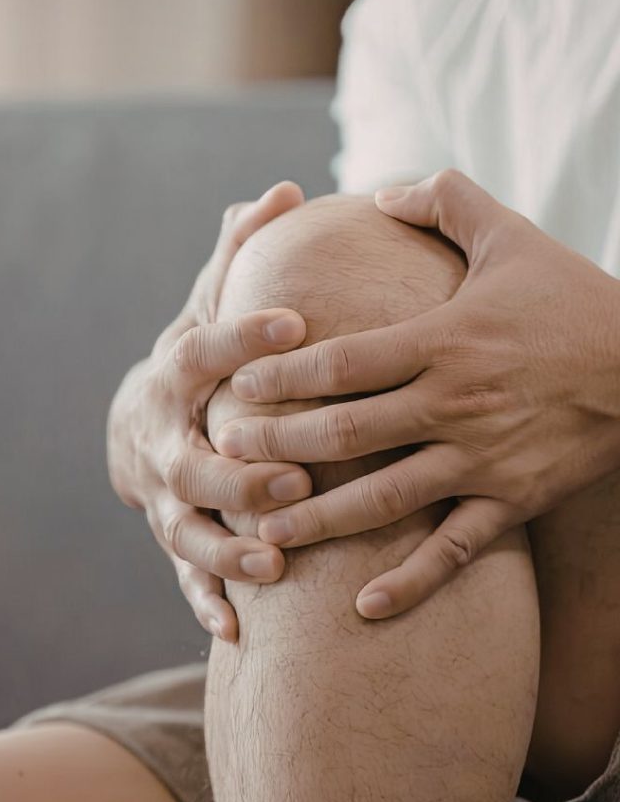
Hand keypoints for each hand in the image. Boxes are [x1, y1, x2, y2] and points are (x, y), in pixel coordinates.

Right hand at [108, 182, 311, 640]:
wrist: (139, 426)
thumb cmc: (197, 363)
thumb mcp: (207, 307)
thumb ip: (239, 257)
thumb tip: (280, 189)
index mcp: (176, 376)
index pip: (204, 351)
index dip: (244, 338)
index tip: (297, 323)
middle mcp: (167, 441)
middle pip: (192, 460)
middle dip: (237, 470)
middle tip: (292, 475)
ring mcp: (167, 497)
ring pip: (187, 530)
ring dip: (224, 549)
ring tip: (272, 563)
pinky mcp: (174, 540)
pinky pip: (186, 577)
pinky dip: (206, 603)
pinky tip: (238, 630)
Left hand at [217, 170, 619, 617]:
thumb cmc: (574, 300)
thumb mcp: (512, 235)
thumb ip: (443, 202)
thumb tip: (378, 193)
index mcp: (444, 341)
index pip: (342, 362)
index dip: (282, 375)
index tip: (236, 385)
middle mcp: (454, 404)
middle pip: (347, 432)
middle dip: (279, 444)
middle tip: (226, 453)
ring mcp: (483, 460)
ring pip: (386, 499)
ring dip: (320, 519)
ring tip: (266, 533)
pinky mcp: (513, 501)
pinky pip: (455, 551)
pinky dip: (411, 582)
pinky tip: (362, 608)